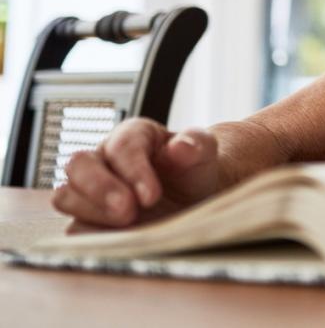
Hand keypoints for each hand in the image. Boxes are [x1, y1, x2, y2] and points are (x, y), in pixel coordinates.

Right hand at [52, 118, 221, 229]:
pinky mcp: (86, 220)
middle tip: (127, 212)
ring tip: (125, 226)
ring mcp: (89, 191)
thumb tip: (180, 147)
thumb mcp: (203, 153)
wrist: (193, 200)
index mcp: (131, 136)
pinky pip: (73, 229)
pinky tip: (115, 243)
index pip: (121, 147)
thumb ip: (195, 144)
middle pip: (78, 165)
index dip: (133, 170)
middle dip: (100, 189)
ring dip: (91, 213)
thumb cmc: (192, 171)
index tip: (151, 196)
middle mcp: (102, 160)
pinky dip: (89, 237)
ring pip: (66, 196)